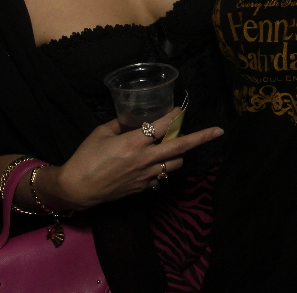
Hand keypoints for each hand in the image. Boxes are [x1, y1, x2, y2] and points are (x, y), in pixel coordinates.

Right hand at [45, 109, 222, 209]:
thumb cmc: (85, 157)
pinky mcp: (143, 188)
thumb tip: (134, 119)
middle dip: (201, 138)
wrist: (77, 188)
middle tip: (218, 131)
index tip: (182, 108)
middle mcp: (145, 160)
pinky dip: (163, 169)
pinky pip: (162, 177)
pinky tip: (156, 164)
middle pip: (180, 147)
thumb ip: (121, 124)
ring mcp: (146, 176)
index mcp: (133, 143)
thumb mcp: (100, 133)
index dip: (175, 116)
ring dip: (179, 154)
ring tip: (175, 146)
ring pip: (175, 164)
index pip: (162, 126)